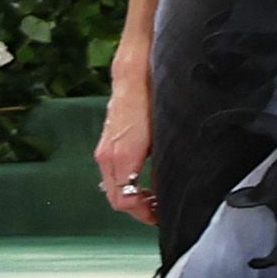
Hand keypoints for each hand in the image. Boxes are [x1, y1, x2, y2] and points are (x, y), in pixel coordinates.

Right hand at [98, 65, 157, 222]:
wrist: (136, 60)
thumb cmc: (154, 86)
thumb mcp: (167, 126)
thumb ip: (166, 158)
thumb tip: (171, 185)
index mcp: (121, 155)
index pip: (124, 199)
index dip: (144, 214)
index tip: (163, 217)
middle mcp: (107, 154)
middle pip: (115, 196)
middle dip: (139, 209)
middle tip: (164, 211)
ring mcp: (105, 147)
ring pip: (113, 185)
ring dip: (134, 196)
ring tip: (159, 198)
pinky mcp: (108, 139)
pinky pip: (113, 172)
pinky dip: (128, 183)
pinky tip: (147, 179)